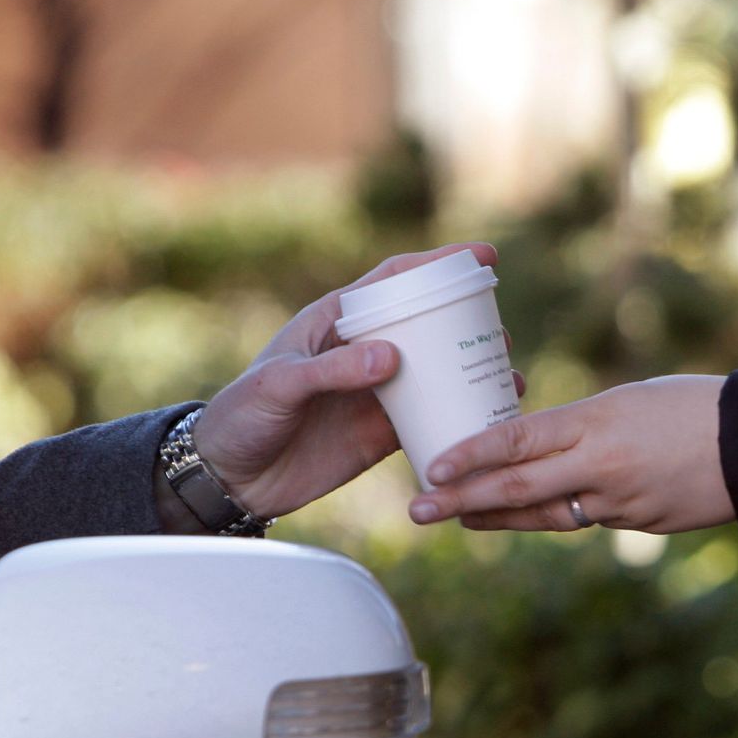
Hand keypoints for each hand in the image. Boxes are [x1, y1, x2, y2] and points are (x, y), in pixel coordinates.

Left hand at [192, 242, 501, 518]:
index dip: (440, 264)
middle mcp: (360, 351)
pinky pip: (428, 419)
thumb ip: (333, 370)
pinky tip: (487, 419)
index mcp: (335, 321)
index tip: (483, 258)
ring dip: (469, 370)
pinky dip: (458, 417)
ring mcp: (374, 392)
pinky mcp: (380, 433)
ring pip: (433, 372)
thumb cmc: (241, 417)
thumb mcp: (280, 386)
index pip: (394, 280)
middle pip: (425, 324)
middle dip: (467, 322)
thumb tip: (393, 357)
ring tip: (507, 375)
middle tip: (500, 331)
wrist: (230, 479)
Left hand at [406, 375, 733, 533]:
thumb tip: (535, 447)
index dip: (470, 455)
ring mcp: (618, 502)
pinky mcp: (636, 524)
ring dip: (495, 516)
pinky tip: (524, 514)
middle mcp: (600, 467)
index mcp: (596, 422)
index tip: (430, 467)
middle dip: (460, 499)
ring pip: (543, 513)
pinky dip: (552, 515)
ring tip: (457, 517)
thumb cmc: (691, 406)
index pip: (518, 440)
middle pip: (516, 487)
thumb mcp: (627, 400)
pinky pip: (585, 519)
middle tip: (417, 510)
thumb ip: (579, 427)